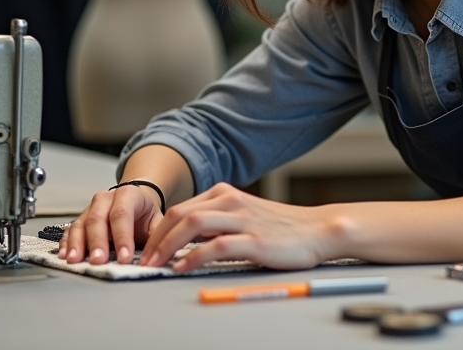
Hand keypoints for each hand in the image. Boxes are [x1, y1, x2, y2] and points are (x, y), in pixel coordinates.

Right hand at [58, 184, 163, 264]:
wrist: (135, 202)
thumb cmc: (144, 214)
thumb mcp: (157, 220)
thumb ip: (159, 235)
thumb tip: (160, 254)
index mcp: (127, 194)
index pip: (122, 214)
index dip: (123, 237)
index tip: (125, 257)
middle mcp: (105, 199)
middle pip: (97, 219)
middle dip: (97, 242)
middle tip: (99, 261)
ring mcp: (90, 209)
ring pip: (80, 225)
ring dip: (77, 244)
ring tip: (75, 260)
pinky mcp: (80, 220)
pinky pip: (69, 230)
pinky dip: (66, 243)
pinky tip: (65, 255)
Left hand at [139, 183, 336, 271]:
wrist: (318, 230)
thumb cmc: (283, 228)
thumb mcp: (246, 216)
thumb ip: (218, 223)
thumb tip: (185, 242)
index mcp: (226, 194)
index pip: (180, 209)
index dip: (158, 230)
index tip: (148, 249)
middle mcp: (231, 202)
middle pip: (180, 214)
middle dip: (156, 239)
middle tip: (144, 259)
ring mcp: (242, 219)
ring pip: (192, 225)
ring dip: (167, 246)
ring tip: (155, 264)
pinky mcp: (254, 240)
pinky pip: (215, 246)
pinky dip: (193, 257)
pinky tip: (182, 268)